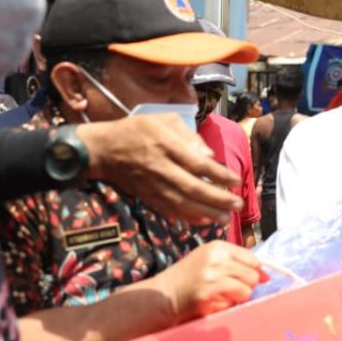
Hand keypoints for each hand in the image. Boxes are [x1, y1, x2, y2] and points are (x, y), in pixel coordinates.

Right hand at [76, 115, 242, 223]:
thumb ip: (189, 136)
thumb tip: (209, 156)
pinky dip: (188, 218)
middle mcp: (161, 169)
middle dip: (218, 199)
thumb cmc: (137, 130)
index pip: (198, 165)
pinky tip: (204, 220)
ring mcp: (153, 186)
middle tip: (238, 204)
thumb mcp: (164, 120)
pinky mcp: (147, 197)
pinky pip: (170, 211)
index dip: (219, 175)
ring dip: (207, 213)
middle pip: (193, 188)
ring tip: (227, 217)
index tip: (236, 180)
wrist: (103, 150)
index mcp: (166, 146)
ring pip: (182, 204)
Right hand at [153, 240, 267, 322]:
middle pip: (252, 276)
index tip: (253, 277)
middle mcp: (216, 260)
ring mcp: (212, 278)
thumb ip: (236, 262)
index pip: (252, 258)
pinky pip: (232, 304)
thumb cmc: (189, 277)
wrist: (162, 295)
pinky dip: (226, 306)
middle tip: (231, 288)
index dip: (256, 270)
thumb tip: (266, 275)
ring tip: (221, 295)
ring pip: (246, 291)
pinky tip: (212, 302)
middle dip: (247, 285)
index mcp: (217, 247)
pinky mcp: (208, 296)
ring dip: (238, 297)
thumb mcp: (210, 260)